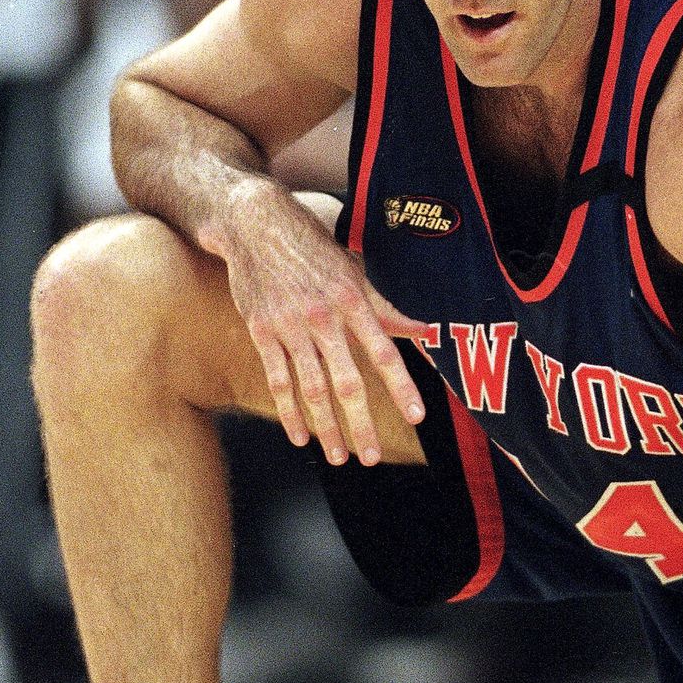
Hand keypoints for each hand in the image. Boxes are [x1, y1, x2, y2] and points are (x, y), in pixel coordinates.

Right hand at [208, 184, 428, 464]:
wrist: (256, 224)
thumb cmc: (313, 248)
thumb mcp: (354, 271)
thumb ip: (386, 307)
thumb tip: (426, 330)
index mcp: (354, 300)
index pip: (385, 352)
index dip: (402, 386)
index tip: (417, 416)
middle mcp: (324, 316)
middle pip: (346, 381)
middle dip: (360, 425)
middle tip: (370, 457)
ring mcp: (290, 326)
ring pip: (311, 389)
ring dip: (326, 427)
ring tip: (339, 457)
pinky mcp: (262, 331)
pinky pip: (278, 380)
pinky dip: (289, 412)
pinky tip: (299, 436)